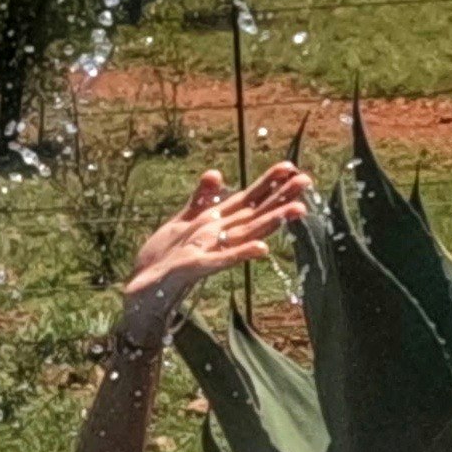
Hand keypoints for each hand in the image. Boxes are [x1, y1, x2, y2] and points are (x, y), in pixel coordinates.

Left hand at [116, 160, 312, 328]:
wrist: (145, 285)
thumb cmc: (167, 254)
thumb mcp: (184, 219)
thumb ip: (202, 198)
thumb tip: (215, 172)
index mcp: (218, 222)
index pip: (249, 199)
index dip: (268, 182)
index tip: (290, 166)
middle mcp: (221, 236)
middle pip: (256, 213)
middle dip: (280, 198)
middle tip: (307, 180)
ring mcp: (213, 251)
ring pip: (248, 233)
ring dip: (273, 222)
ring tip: (298, 210)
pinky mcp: (198, 267)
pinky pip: (224, 259)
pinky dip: (243, 253)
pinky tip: (262, 248)